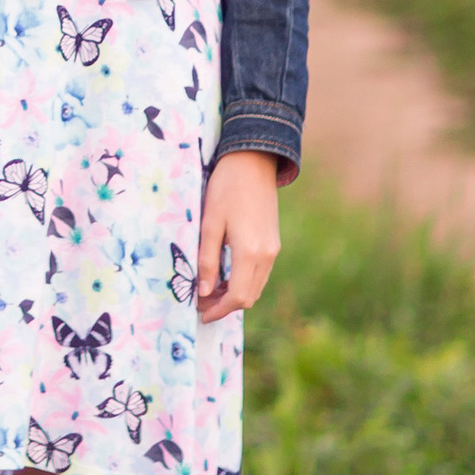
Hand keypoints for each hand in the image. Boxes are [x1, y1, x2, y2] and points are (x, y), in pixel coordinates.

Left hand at [194, 149, 280, 323]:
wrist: (253, 161)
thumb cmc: (226, 188)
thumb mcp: (210, 224)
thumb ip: (208, 260)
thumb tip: (204, 292)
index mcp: (250, 252)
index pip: (238, 297)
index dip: (219, 310)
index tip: (200, 313)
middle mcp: (267, 255)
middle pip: (249, 296)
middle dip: (225, 305)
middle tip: (200, 301)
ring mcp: (273, 249)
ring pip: (256, 286)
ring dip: (234, 294)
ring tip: (209, 289)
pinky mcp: (273, 242)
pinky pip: (260, 273)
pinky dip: (243, 281)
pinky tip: (225, 274)